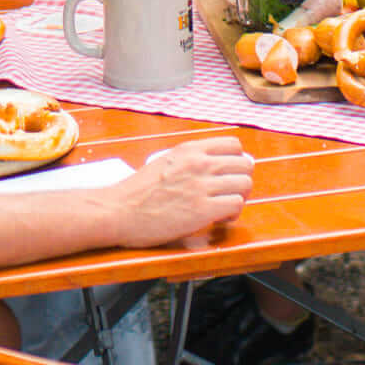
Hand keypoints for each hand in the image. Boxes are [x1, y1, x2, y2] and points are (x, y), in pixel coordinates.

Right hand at [110, 137, 252, 247]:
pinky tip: (219, 220)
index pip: (234, 144)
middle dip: (241, 180)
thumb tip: (218, 165)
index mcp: (190, 149)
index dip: (236, 161)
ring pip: (245, 184)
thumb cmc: (138, 191)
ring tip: (225, 209)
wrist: (119, 211)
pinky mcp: (202, 210)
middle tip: (229, 194)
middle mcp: (199, 163)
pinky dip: (233, 214)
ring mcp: (201, 186)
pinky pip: (236, 205)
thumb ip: (192, 160)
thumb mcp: (167, 161)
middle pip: (246, 164)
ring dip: (240, 198)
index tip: (228, 174)